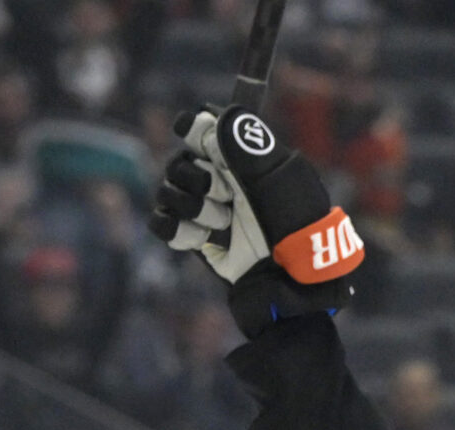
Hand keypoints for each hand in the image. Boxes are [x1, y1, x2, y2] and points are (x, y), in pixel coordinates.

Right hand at [150, 106, 362, 335]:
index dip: (194, 128)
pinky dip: (176, 228)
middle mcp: (225, 181)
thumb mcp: (276, 180)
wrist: (289, 287)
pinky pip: (161, 222)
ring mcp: (208, 211)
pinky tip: (201, 237)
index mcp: (247, 160)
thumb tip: (212, 116)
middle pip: (181, 158)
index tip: (190, 133)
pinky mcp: (196, 240)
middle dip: (198, 177)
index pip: (206, 127)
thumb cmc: (293, 230)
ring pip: (168, 189)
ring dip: (193, 206)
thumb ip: (244, 144)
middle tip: (226, 196)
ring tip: (222, 224)